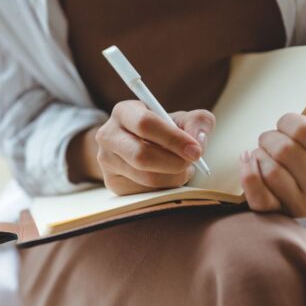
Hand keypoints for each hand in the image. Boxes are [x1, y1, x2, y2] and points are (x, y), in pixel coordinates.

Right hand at [94, 100, 214, 194]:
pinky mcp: (113, 183)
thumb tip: (197, 141)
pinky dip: (165, 188)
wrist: (142, 145)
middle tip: (192, 163)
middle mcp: (108, 135)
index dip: (173, 139)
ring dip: (173, 177)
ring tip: (182, 168)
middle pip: (141, 155)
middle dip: (174, 162)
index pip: (145, 124)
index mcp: (124, 112)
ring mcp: (107, 161)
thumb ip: (198, 122)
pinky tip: (168, 177)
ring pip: (146, 178)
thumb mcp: (183, 119)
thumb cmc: (165, 130)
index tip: (196, 150)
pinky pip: (145, 193)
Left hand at [238, 108, 305, 217]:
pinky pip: (258, 197)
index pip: (303, 131)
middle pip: (284, 150)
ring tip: (266, 152)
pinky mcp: (280, 214)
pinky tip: (248, 160)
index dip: (289, 121)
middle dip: (272, 137)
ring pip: (270, 171)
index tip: (289, 125)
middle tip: (273, 138)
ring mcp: (303, 207)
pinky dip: (248, 174)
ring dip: (260, 154)